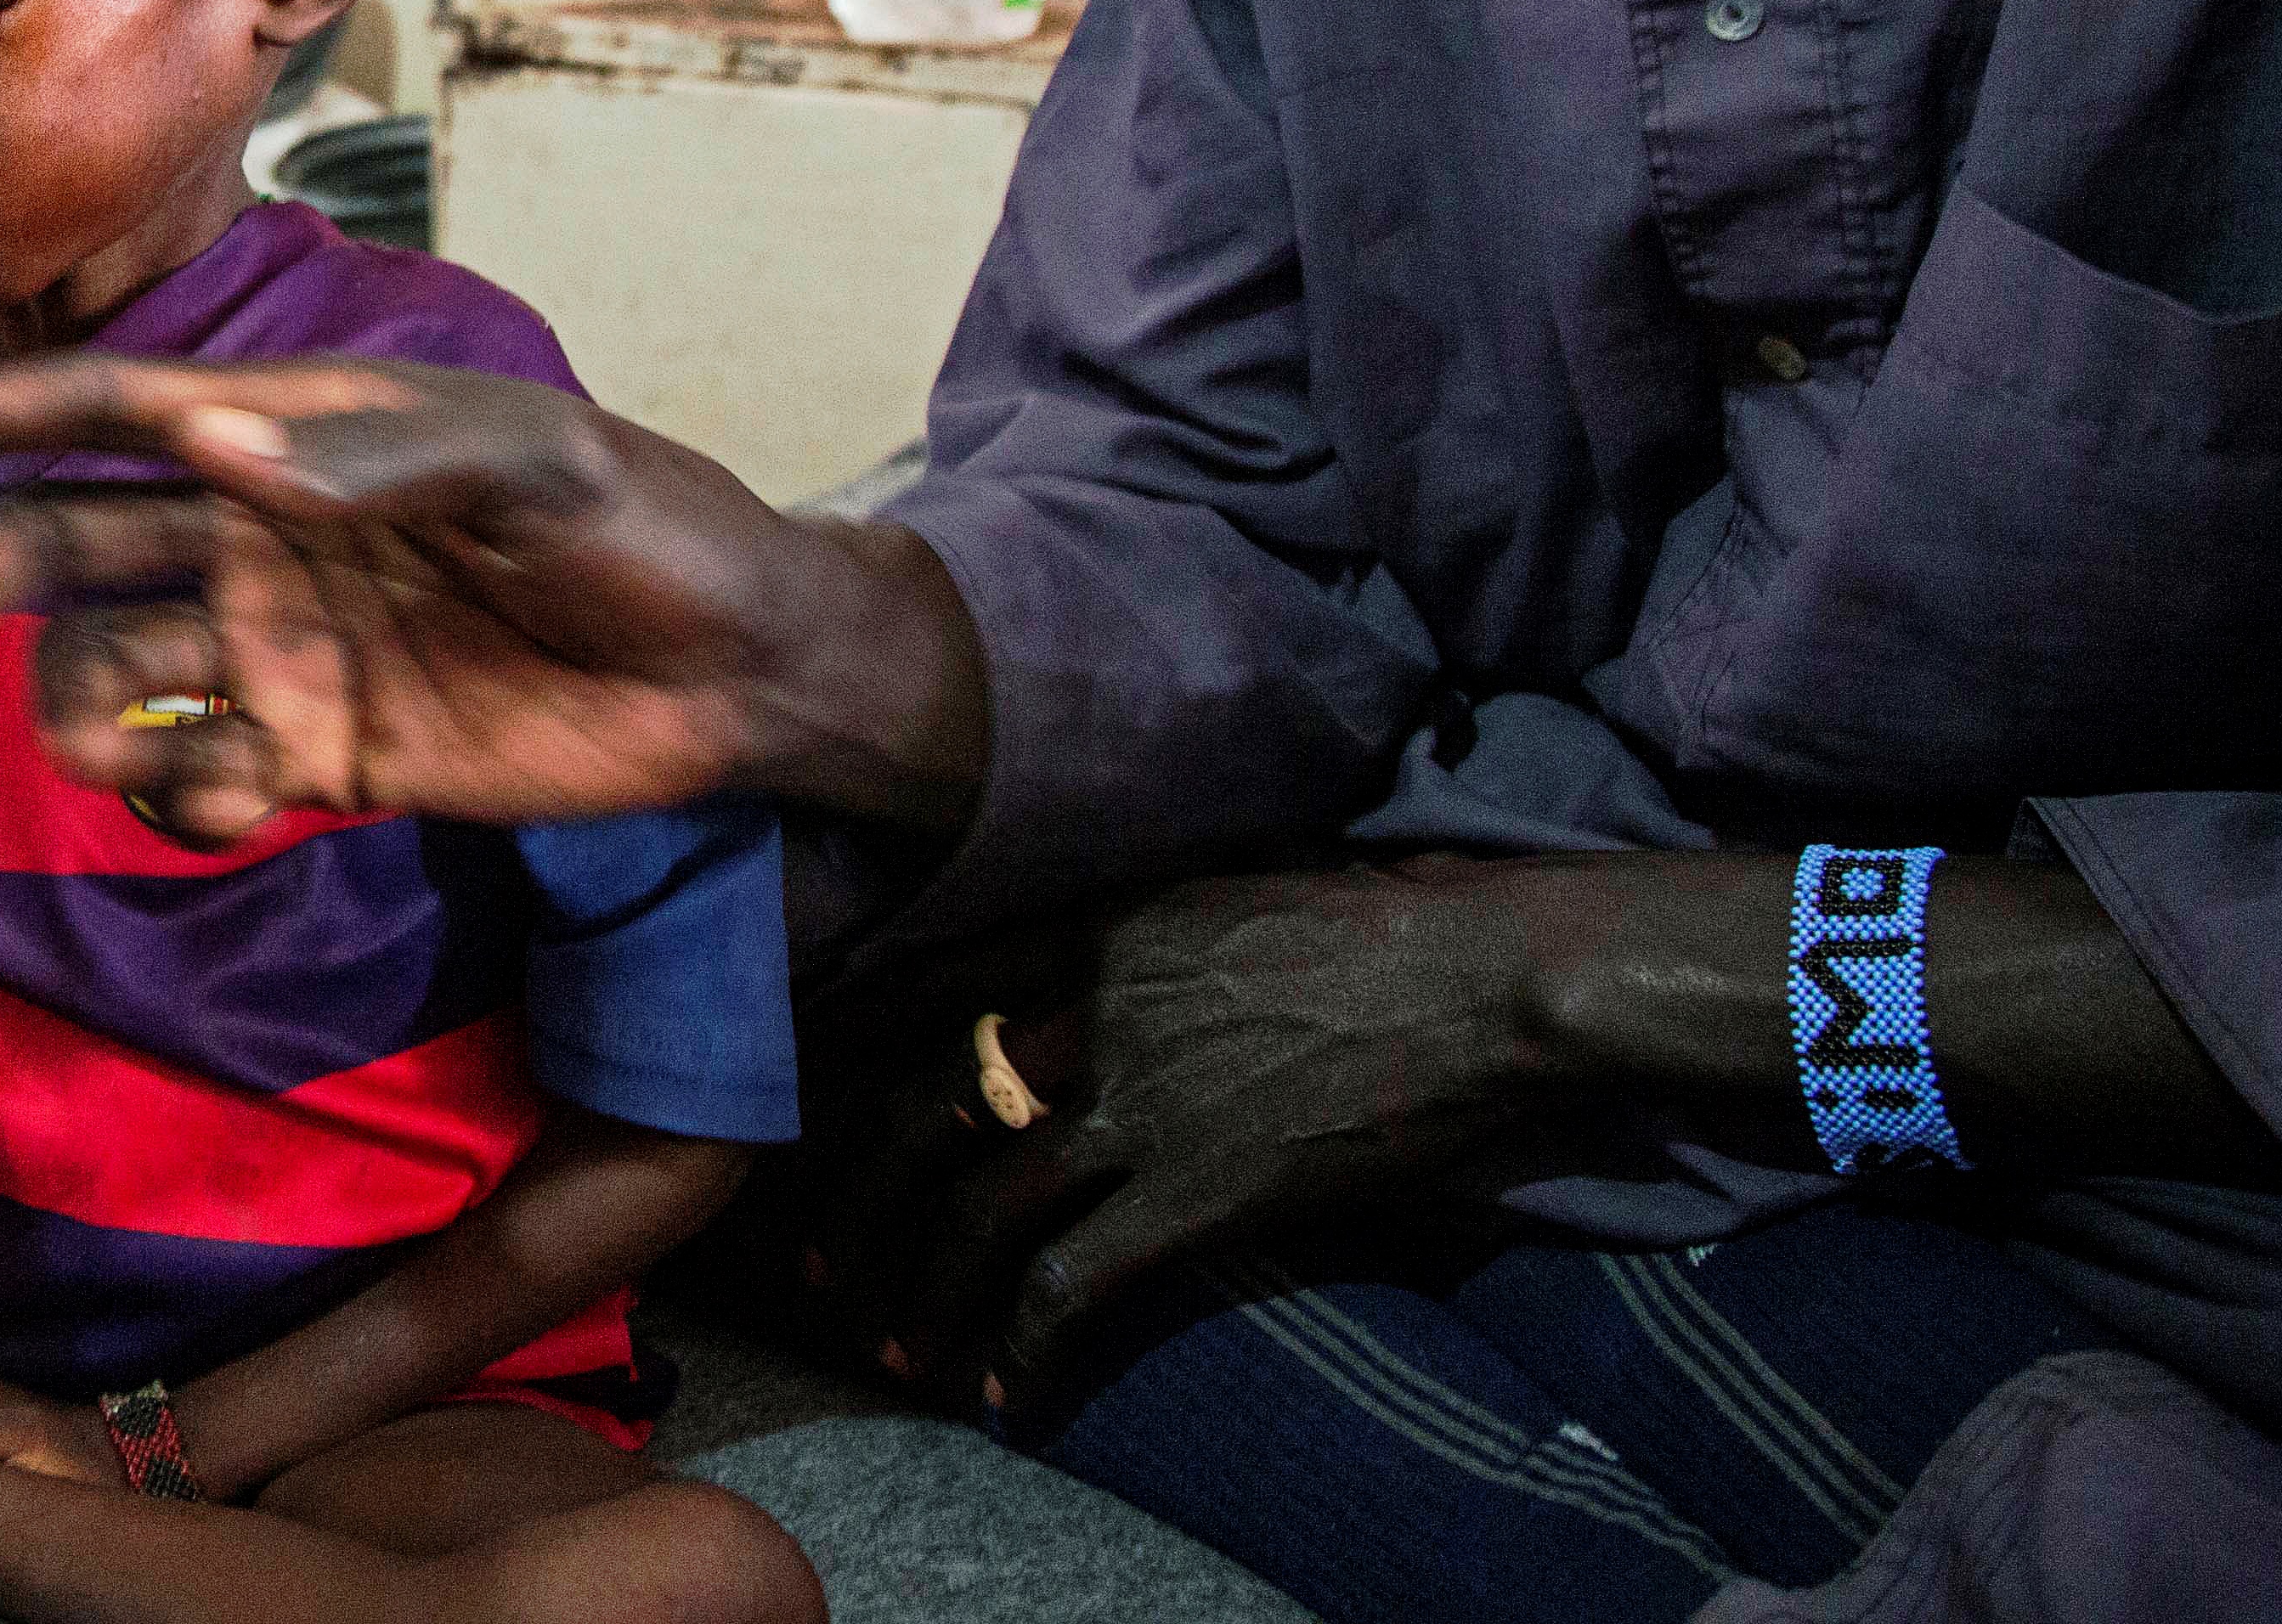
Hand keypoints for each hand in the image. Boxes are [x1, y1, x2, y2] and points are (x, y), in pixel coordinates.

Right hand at [0, 357, 986, 833]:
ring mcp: (280, 648)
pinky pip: (198, 779)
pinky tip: (241, 797)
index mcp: (292, 436)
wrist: (741, 675)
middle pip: (70, 549)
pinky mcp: (320, 755)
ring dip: (82, 715)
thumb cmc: (645, 527)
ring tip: (119, 747)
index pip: (109, 410)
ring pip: (114, 677)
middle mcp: (258, 536)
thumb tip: (215, 436)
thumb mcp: (535, 465)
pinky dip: (186, 799)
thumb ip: (377, 457)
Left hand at [776, 859, 1582, 1417]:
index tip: (799, 1103)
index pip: (926, 988)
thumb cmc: (1377, 921)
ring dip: (921, 1284)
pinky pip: (1076, 1280)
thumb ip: (1137, 933)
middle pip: (926, 1106)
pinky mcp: (1201, 1189)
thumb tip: (1094, 964)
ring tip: (889, 1343)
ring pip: (981, 1205)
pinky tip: (1005, 1391)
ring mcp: (1142, 1104)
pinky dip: (1028, 1342)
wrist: (1482, 974)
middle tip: (811, 1256)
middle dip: (855, 1193)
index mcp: (1091, 930)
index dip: (848, 1052)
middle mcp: (1089, 1011)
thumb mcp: (1220, 889)